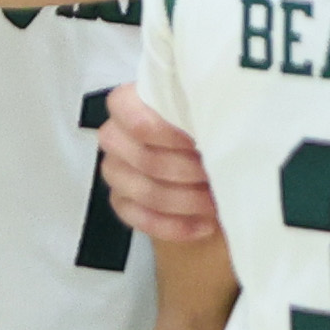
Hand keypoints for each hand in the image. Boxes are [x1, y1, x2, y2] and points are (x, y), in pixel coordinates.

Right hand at [99, 82, 219, 240]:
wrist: (197, 149)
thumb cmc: (197, 123)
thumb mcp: (199, 108)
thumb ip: (198, 112)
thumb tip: (215, 127)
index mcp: (127, 103)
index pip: (131, 115)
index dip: (165, 131)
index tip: (196, 141)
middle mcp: (114, 136)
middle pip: (144, 159)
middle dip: (185, 171)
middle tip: (214, 173)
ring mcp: (115, 171)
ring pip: (145, 192)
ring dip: (186, 200)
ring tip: (215, 200)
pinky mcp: (121, 202)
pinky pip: (142, 220)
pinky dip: (177, 225)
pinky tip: (204, 224)